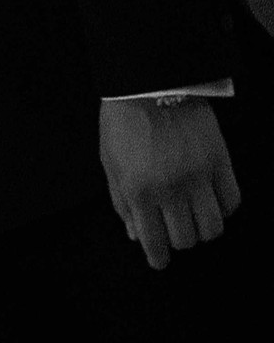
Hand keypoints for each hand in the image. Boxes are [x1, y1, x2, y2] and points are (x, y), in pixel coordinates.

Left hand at [99, 98, 240, 270]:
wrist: (151, 82)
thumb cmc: (123, 121)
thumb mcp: (110, 163)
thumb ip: (121, 202)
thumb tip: (135, 235)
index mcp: (139, 191)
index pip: (155, 243)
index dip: (158, 258)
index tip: (160, 260)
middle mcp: (171, 189)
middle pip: (187, 239)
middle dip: (179, 240)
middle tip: (174, 227)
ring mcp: (199, 175)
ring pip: (213, 227)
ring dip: (203, 228)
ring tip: (194, 216)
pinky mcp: (221, 160)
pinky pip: (232, 200)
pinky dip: (224, 207)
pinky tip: (211, 199)